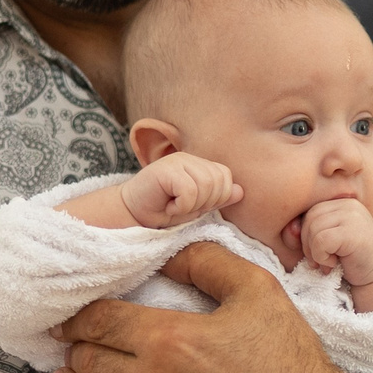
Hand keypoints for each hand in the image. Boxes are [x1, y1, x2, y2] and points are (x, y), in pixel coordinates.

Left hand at [47, 241, 372, 372]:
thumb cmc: (292, 364)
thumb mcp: (259, 293)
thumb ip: (206, 261)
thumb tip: (163, 249)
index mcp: (170, 339)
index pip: (98, 320)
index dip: (78, 315)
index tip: (72, 316)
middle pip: (86, 361)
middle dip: (75, 349)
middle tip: (73, 346)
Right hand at [118, 153, 240, 227]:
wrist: (132, 214)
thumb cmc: (162, 210)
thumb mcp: (195, 207)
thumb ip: (217, 198)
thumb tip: (240, 191)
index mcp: (198, 164)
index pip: (225, 177)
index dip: (216, 198)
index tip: (194, 206)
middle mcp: (189, 158)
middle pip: (219, 181)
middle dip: (205, 203)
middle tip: (183, 207)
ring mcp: (176, 161)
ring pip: (206, 185)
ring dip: (191, 205)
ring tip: (174, 206)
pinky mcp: (165, 169)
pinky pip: (189, 191)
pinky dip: (180, 206)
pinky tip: (168, 206)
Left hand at [297, 198, 372, 286]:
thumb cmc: (350, 258)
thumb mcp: (326, 241)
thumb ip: (307, 233)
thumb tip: (290, 231)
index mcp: (341, 203)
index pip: (309, 212)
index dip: (306, 235)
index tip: (318, 253)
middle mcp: (348, 204)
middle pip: (309, 219)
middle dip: (307, 245)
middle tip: (321, 261)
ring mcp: (352, 216)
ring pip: (313, 230)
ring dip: (315, 253)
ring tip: (329, 263)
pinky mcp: (353, 231)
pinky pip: (321, 241)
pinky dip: (321, 257)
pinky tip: (334, 264)